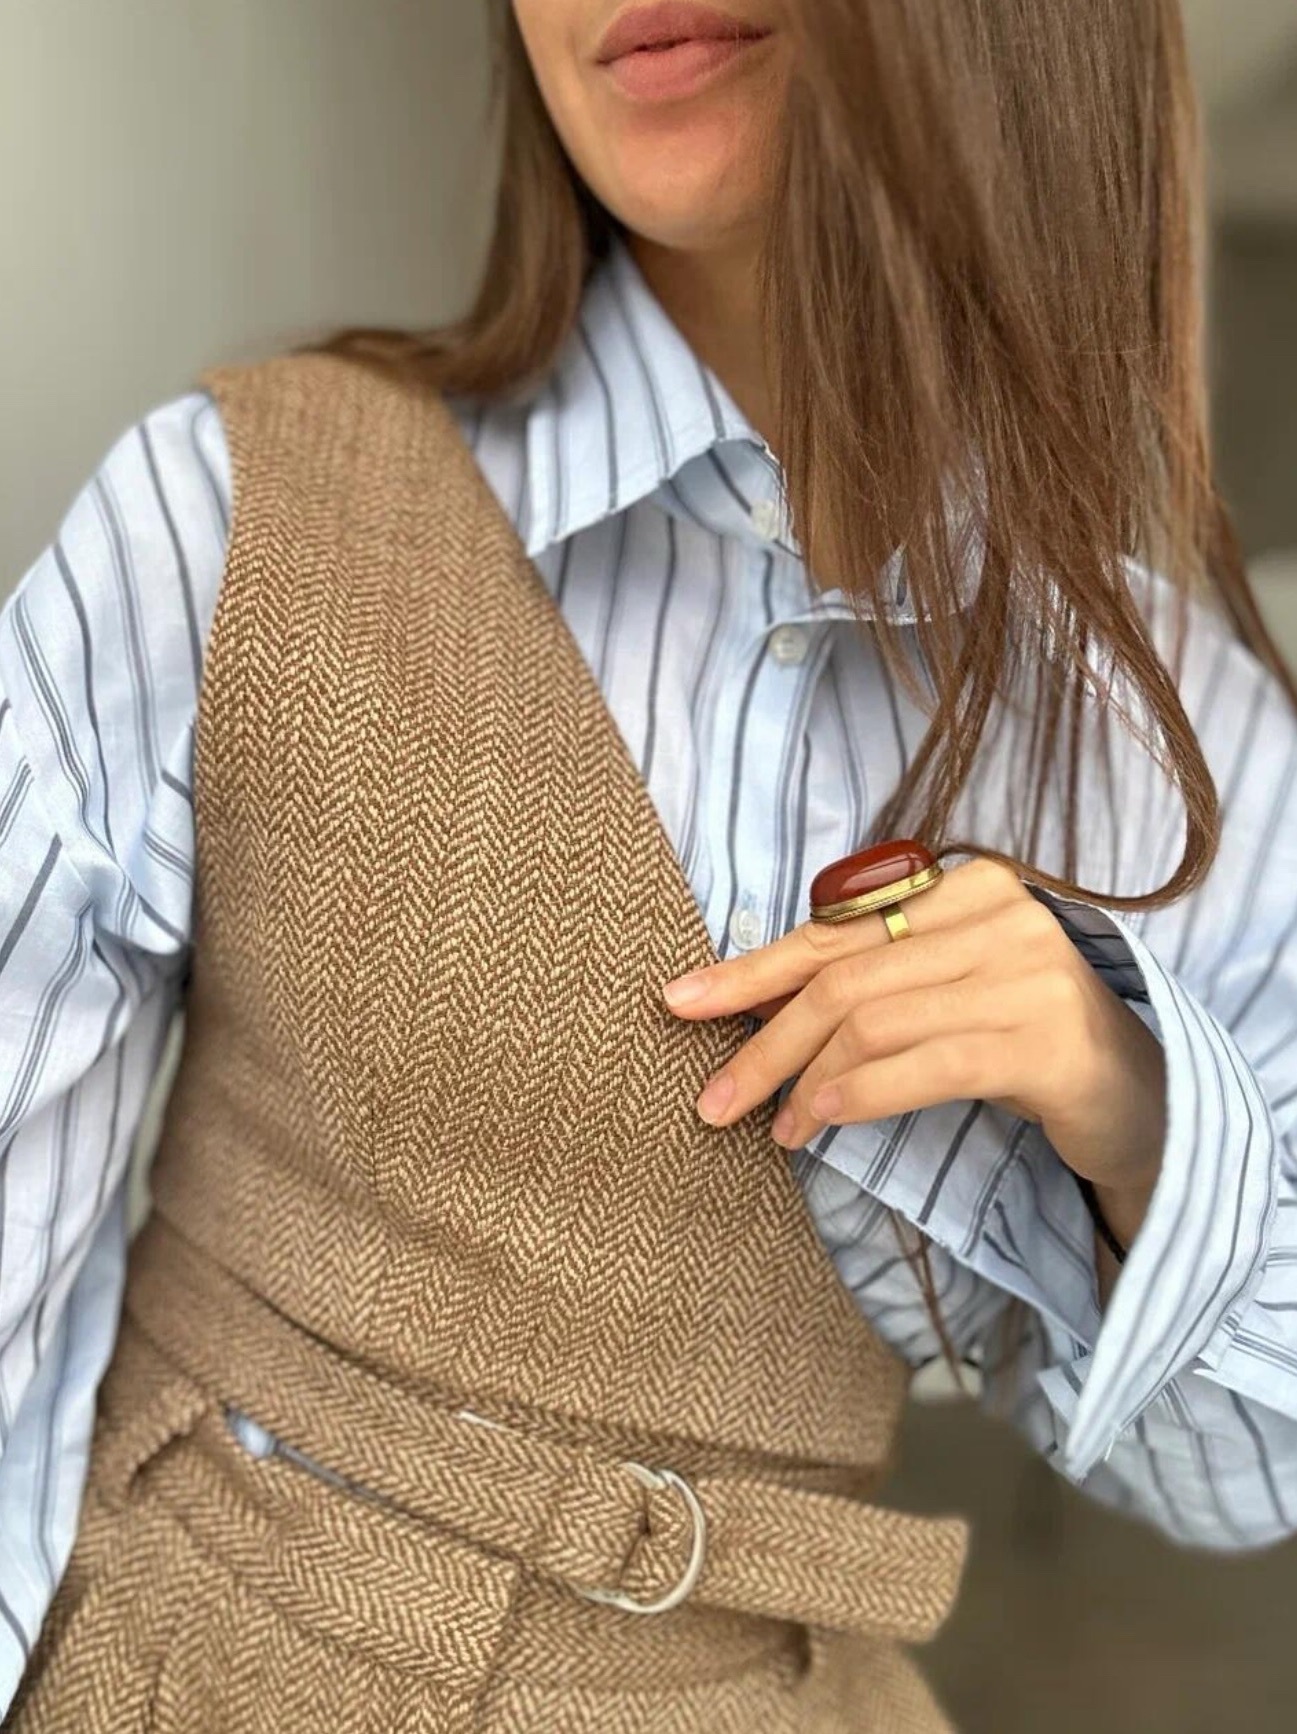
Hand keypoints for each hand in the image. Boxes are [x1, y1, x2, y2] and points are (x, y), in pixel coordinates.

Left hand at [662, 857, 1166, 1248]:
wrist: (1139, 1095)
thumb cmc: (1020, 1038)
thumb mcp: (941, 991)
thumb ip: (869, 978)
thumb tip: (746, 1003)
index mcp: (967, 885)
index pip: (834, 932)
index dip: (751, 970)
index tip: (679, 1003)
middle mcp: (1000, 915)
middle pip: (845, 979)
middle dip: (764, 1041)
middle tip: (712, 1099)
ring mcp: (1027, 974)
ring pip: (874, 1022)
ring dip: (805, 1082)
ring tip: (773, 1128)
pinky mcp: (1045, 1041)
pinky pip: (926, 1064)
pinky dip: (860, 1095)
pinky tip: (820, 1122)